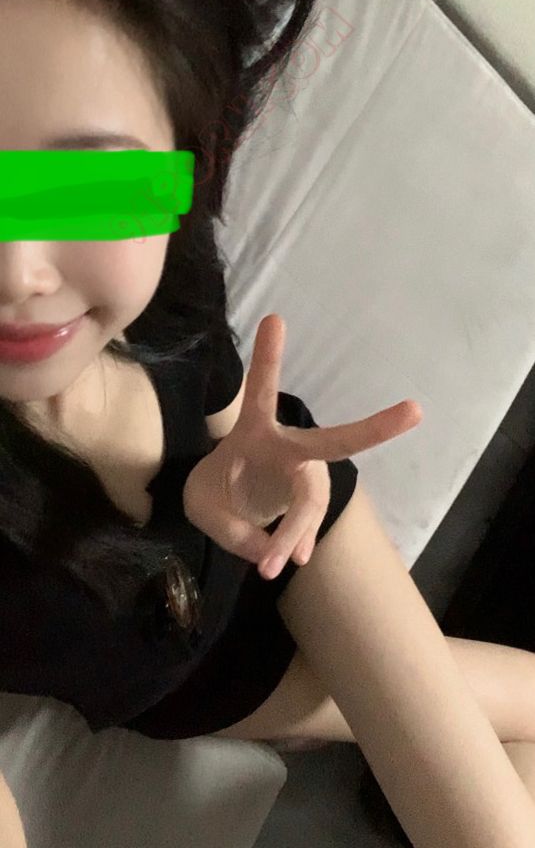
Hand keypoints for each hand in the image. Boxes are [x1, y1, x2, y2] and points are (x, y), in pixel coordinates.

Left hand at [183, 314, 422, 580]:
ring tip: (270, 565)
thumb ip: (230, 529)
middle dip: (374, 428)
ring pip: (311, 504)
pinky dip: (295, 542)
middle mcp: (289, 447)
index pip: (261, 391)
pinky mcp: (312, 499)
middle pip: (333, 442)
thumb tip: (272, 551)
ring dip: (293, 532)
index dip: (268, 358)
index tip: (274, 319)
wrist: (230, 501)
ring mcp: (306, 474)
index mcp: (254, 432)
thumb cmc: (215, 488)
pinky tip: (287, 558)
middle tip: (415, 411)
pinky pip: (308, 524)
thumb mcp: (201, 507)